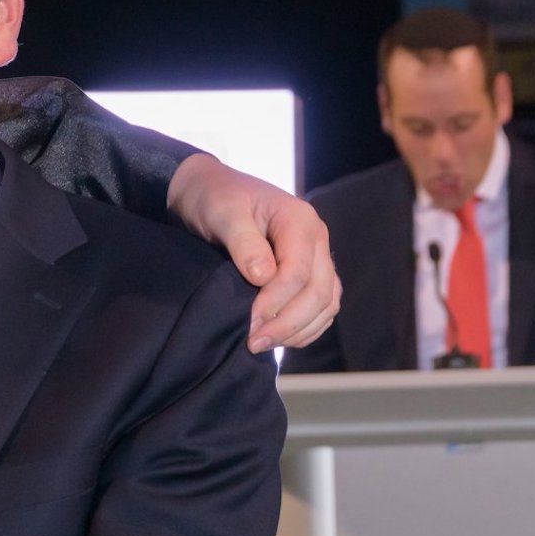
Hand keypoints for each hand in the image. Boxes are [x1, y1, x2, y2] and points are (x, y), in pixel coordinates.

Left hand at [168, 153, 341, 352]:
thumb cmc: (213, 199)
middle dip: (288, 323)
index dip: (276, 302)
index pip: (299, 272)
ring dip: (298, 330)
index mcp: (300, 220)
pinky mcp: (309, 273)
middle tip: (254, 343)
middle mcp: (317, 239)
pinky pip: (321, 307)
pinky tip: (280, 339)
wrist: (209, 191)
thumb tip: (263, 278)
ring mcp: (316, 257)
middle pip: (319, 292)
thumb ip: (243, 243)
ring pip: (325, 304)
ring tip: (263, 344)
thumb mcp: (222, 213)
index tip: (249, 322)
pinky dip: (305, 327)